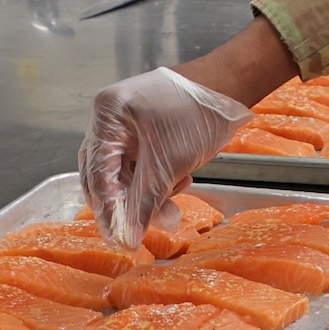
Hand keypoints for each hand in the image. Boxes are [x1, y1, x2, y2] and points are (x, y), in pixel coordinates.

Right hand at [78, 68, 250, 246]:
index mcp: (108, 113)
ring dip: (148, 196)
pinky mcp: (143, 134)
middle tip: (138, 234)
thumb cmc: (201, 111)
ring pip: (125, 175)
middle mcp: (110, 119)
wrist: (231, 89)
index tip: (119, 241)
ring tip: (173, 209)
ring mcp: (126, 126)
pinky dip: (157, 182)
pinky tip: (180, 182)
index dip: (108, 211)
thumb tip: (127, 239)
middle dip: (129, 205)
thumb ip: (145, 202)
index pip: (97, 172)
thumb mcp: (171, 161)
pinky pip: (141, 168)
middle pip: (106, 176)